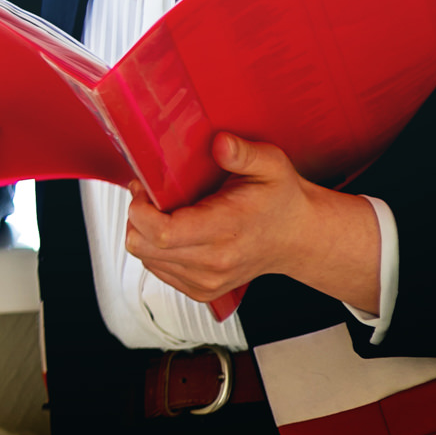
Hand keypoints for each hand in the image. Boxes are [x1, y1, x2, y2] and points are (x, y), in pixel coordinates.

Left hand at [124, 133, 381, 309]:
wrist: (299, 237)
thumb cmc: (282, 202)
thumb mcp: (271, 165)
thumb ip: (243, 153)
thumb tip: (220, 144)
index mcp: (226, 230)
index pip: (160, 233)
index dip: (139, 209)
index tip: (144, 189)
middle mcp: (215, 262)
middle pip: (143, 246)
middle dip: (136, 216)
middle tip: (150, 196)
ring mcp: (207, 280)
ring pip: (146, 259)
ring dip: (145, 233)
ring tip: (165, 212)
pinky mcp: (201, 290)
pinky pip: (157, 270)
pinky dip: (156, 250)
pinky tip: (175, 231)